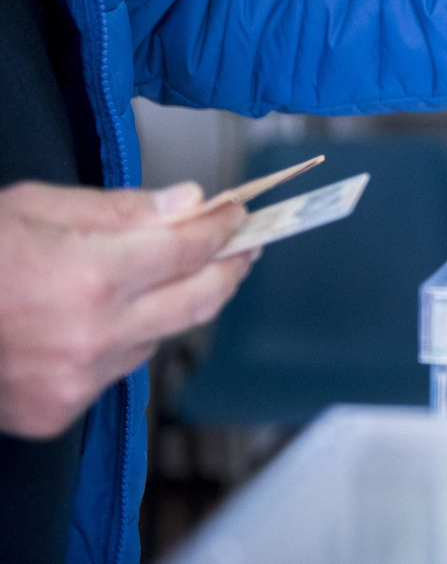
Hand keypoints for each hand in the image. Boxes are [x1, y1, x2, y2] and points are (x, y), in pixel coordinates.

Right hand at [0, 181, 255, 438]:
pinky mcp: (57, 412)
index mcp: (88, 273)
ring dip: (171, 305)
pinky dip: (121, 341)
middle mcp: (91, 333)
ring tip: (165, 276)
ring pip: (159, 337)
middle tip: (244, 247)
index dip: (223, 228)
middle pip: (199, 301)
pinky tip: (100, 319)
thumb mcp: (33, 207)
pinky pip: (116, 370)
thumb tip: (187, 203)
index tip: (237, 213)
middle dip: (229, 269)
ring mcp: (76, 380)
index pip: (190, 248)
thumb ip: (119, 209)